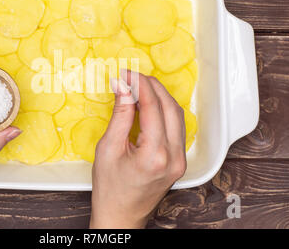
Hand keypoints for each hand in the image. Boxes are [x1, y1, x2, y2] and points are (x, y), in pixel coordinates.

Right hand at [90, 71, 186, 228]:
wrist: (121, 216)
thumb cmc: (110, 189)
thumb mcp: (108, 148)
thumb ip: (120, 115)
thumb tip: (122, 86)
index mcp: (155, 155)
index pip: (152, 107)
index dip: (139, 85)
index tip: (126, 73)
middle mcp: (174, 157)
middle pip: (170, 107)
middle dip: (151, 86)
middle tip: (131, 76)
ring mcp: (180, 159)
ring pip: (177, 115)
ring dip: (159, 96)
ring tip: (138, 88)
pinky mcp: (180, 160)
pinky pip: (176, 127)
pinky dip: (163, 111)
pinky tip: (148, 105)